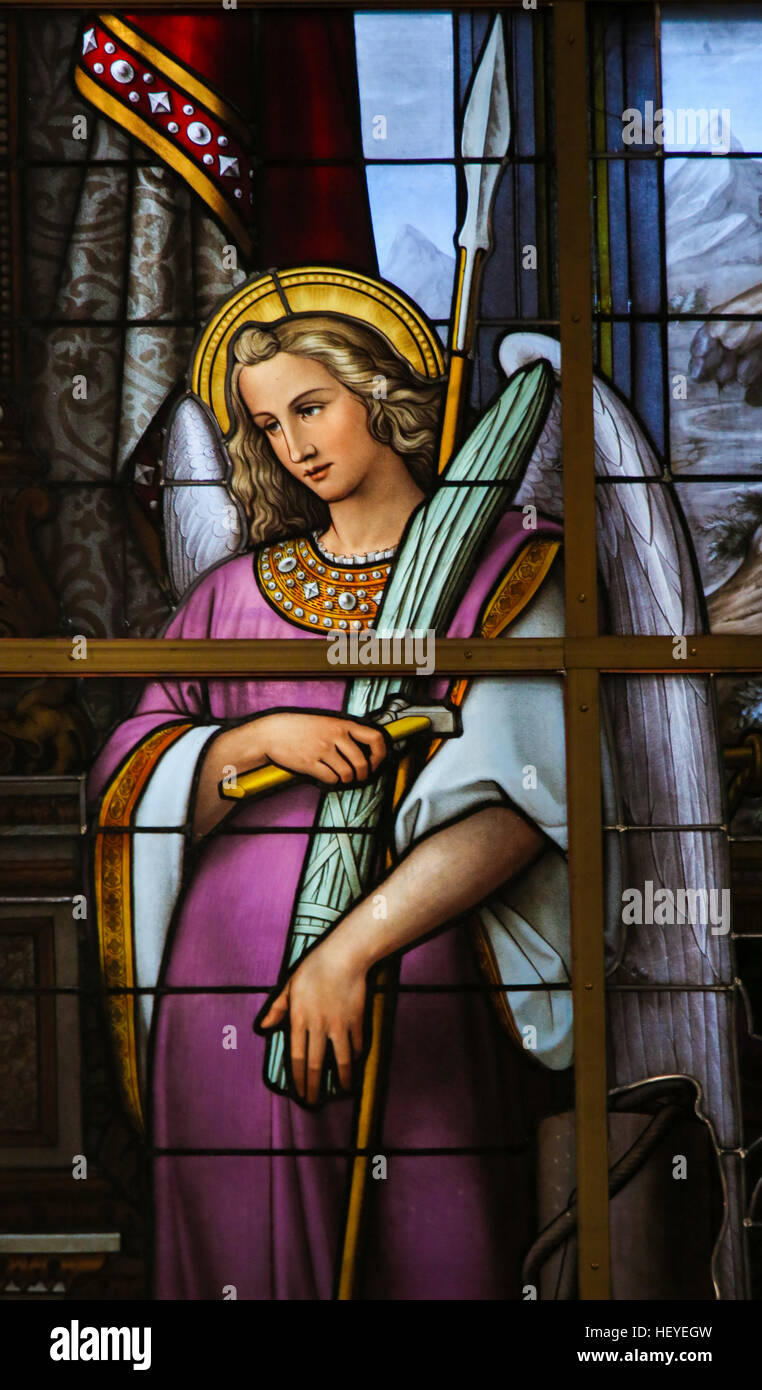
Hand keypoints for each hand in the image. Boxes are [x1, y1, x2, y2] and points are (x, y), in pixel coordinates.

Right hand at [255, 711, 386, 785]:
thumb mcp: (326, 721)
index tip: (374, 761)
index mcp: (341, 724)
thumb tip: (363, 749)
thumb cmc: (300, 727)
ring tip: (343, 777)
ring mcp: (322, 750)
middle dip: (363, 774)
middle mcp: (334, 736)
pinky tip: (327, 776)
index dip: (379, 754)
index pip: (374, 737)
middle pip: (361, 762)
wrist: (273, 731)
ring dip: (347, 779)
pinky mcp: (310, 763)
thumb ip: (343, 731)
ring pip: (347, 773)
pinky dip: (332, 781)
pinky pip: (330, 778)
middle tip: (359, 776)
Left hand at [258, 933, 368, 1104]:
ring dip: (342, 1078)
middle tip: (314, 1102)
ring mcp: (338, 1025)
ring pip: (341, 1060)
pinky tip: (354, 1061)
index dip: (298, 1078)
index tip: (299, 1092)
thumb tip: (264, 1027)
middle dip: (314, 1086)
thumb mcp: (289, 985)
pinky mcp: (356, 1021)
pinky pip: (356, 1044)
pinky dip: (356, 1055)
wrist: (344, 957)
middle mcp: (318, 1027)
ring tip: (343, 1090)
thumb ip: (277, 1008)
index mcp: (299, 1020)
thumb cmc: (314, 968)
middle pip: (315, 1064)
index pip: (296, 1057)